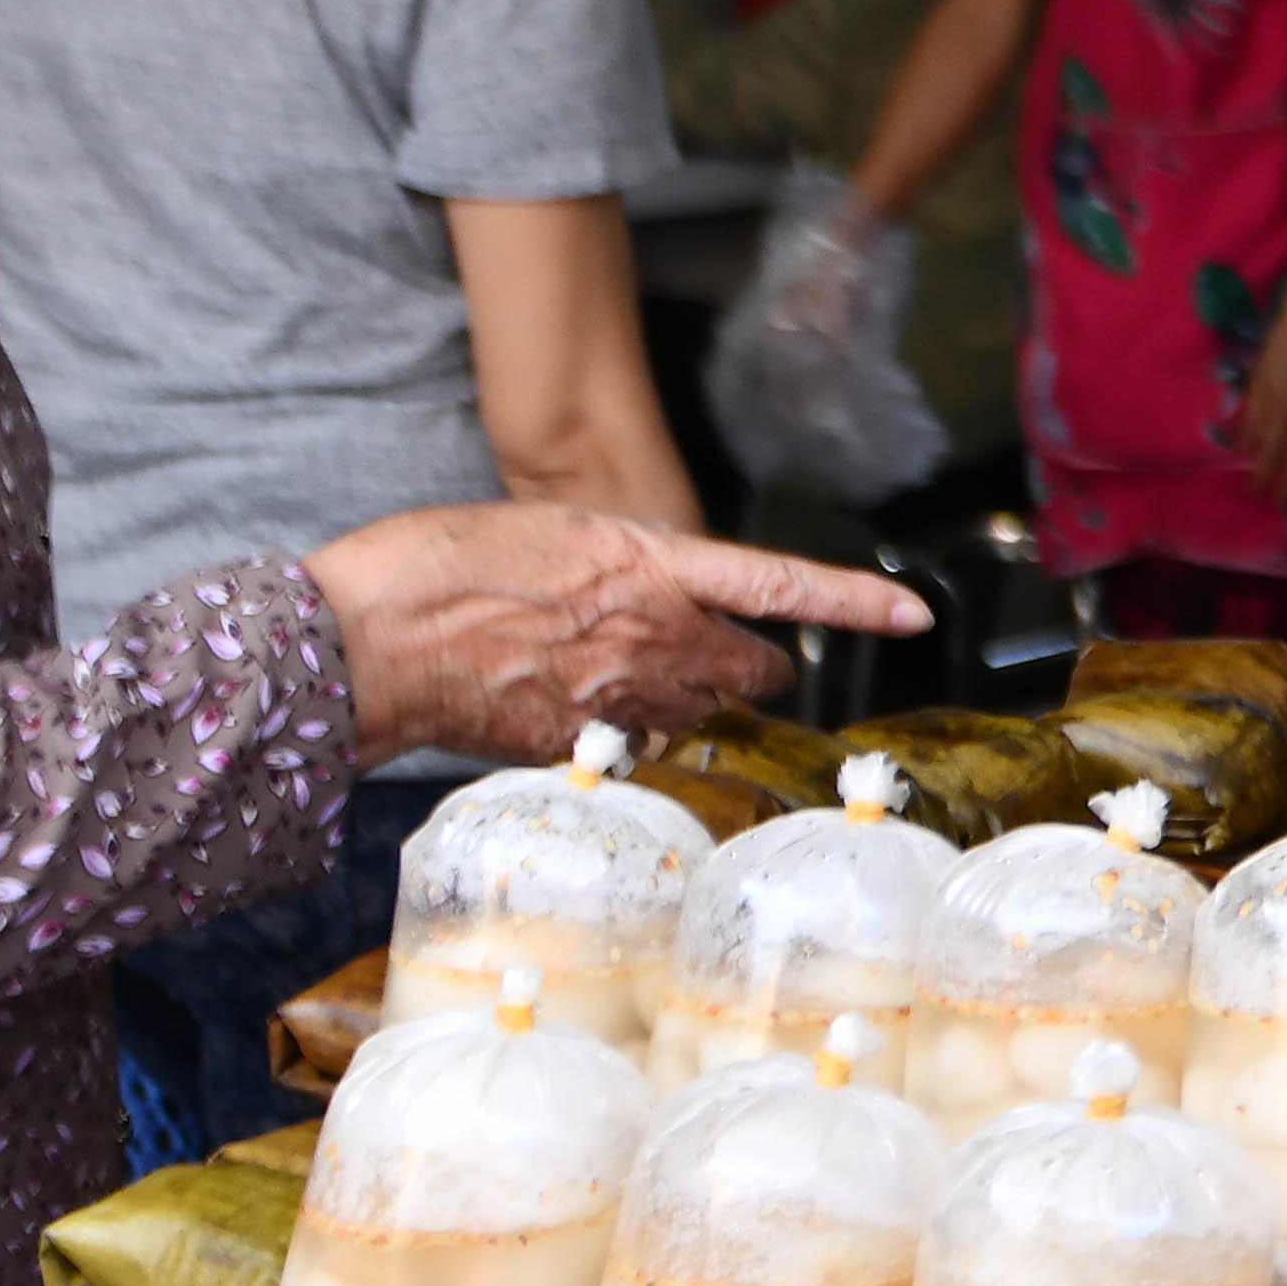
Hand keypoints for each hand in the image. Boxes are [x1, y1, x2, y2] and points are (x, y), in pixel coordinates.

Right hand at [302, 507, 922, 765]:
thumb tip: (652, 605)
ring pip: (696, 714)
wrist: (372, 635)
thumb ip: (626, 573)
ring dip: (684, 703)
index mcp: (651, 570)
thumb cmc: (445, 566)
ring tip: (619, 675)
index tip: (914, 615)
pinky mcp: (582, 748)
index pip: (781, 587)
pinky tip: (571, 708)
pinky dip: (622, 734)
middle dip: (749, 669)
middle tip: (719, 658)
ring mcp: (621, 700)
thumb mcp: (555, 537)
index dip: (856, 602)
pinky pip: (633, 747)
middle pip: (752, 672)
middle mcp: (653, 639)